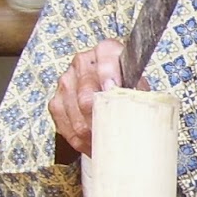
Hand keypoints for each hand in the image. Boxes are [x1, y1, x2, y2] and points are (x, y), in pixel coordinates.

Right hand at [48, 39, 132, 158]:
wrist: (113, 86)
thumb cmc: (128, 87)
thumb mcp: (139, 86)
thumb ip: (138, 94)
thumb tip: (140, 114)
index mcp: (106, 52)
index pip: (106, 60)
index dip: (109, 76)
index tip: (113, 90)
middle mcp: (82, 63)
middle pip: (86, 95)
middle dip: (100, 120)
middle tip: (113, 134)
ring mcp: (66, 81)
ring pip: (75, 116)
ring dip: (91, 135)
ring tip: (106, 145)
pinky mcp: (56, 102)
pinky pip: (65, 127)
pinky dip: (80, 141)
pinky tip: (93, 145)